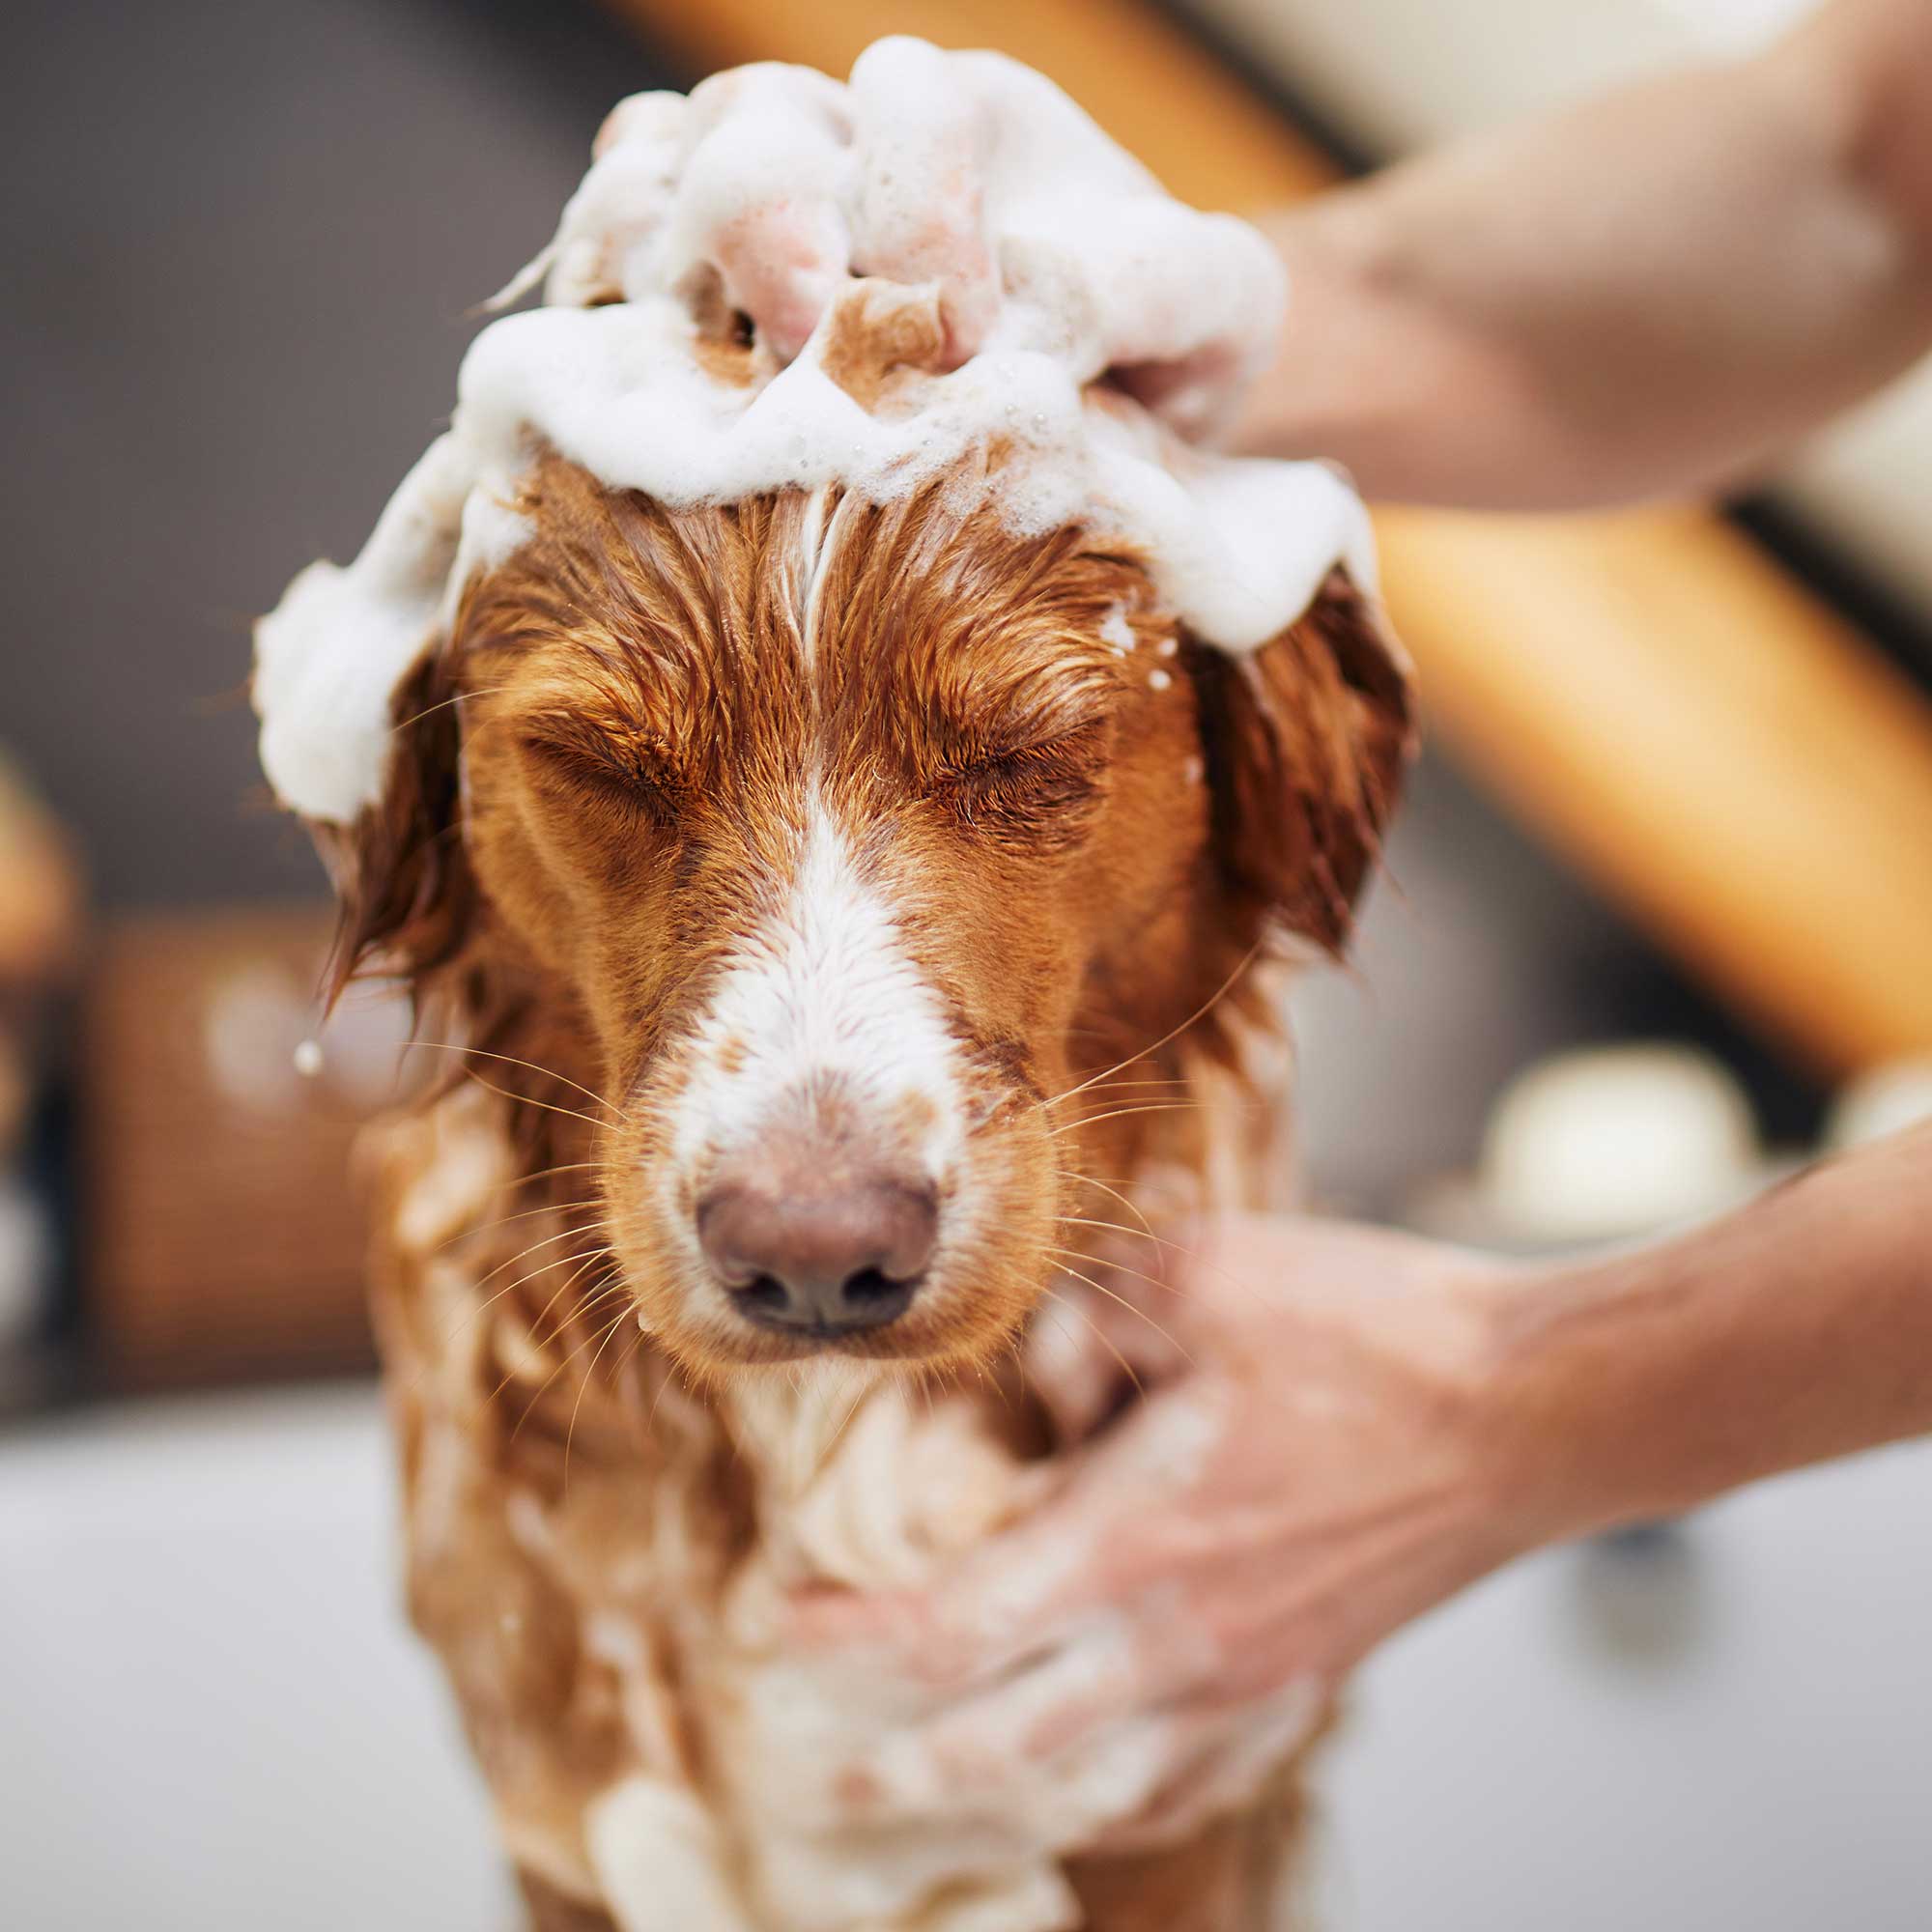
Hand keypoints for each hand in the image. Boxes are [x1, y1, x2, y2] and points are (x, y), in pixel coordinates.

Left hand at [786, 1215, 1535, 1849]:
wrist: (1533, 1408)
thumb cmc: (1371, 1334)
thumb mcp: (1197, 1276)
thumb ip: (1081, 1329)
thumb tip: (1037, 1387)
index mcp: (1132, 1543)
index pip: (942, 1626)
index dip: (844, 1639)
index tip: (776, 1629)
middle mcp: (1178, 1640)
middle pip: (997, 1745)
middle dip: (894, 1767)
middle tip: (820, 1777)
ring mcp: (1250, 1678)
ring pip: (1090, 1788)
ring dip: (993, 1803)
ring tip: (934, 1805)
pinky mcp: (1308, 1678)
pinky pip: (1192, 1781)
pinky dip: (1118, 1802)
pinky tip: (1094, 1796)